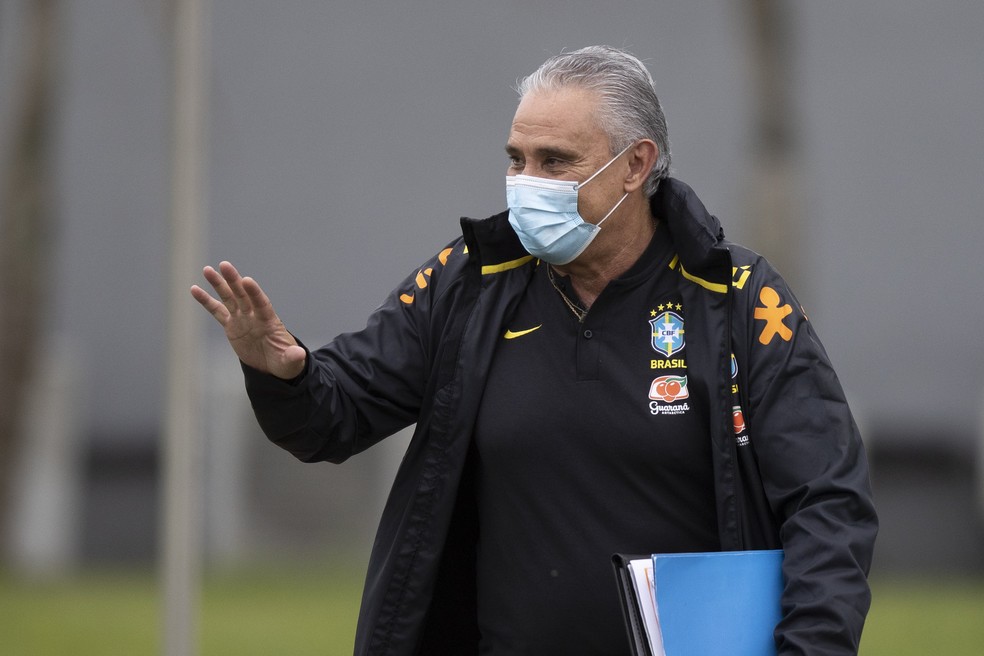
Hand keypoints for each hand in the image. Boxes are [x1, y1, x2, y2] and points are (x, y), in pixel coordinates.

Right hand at [190, 261, 306, 379]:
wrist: (274, 365)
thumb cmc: (285, 362)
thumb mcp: (291, 362)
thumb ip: (293, 357)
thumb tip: (299, 355)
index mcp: (270, 321)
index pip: (261, 304)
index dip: (254, 292)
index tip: (246, 280)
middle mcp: (254, 315)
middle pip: (243, 295)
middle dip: (234, 281)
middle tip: (225, 265)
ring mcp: (242, 318)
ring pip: (229, 298)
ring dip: (218, 284)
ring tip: (207, 270)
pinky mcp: (231, 325)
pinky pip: (217, 311)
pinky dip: (206, 301)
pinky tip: (194, 289)